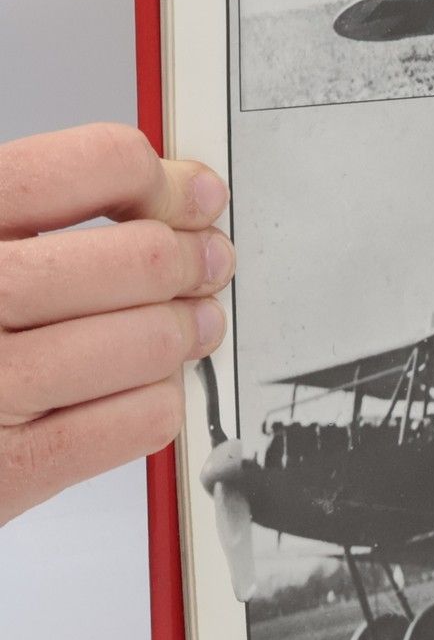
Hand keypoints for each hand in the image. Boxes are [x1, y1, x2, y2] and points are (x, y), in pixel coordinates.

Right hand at [1, 124, 230, 524]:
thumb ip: (31, 210)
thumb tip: (159, 185)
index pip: (92, 166)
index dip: (161, 180)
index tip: (190, 195)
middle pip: (139, 259)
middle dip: (190, 260)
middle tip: (208, 262)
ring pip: (150, 340)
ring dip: (187, 331)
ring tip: (189, 324)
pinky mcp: (8, 473)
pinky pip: (137, 420)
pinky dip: (158, 400)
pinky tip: (139, 387)